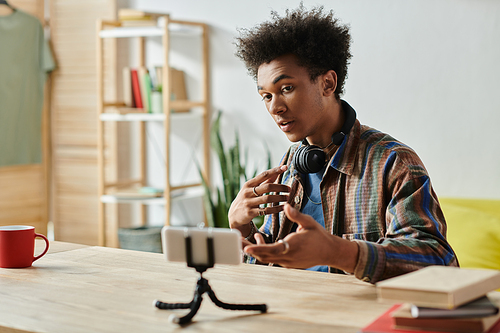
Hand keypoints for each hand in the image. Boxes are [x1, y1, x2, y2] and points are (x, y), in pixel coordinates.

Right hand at [228, 165, 289, 231]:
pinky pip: (266, 210)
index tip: (285, 167)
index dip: (275, 170)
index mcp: (248, 184)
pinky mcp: (250, 213)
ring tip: (287, 198)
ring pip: (268, 199)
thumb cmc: (246, 199)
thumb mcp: (251, 189)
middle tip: (289, 189)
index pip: (263, 175)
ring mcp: (248, 202)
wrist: (235, 215)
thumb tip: (276, 173)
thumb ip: (264, 182)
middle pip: (267, 187)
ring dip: (279, 198)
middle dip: (280, 187)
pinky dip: (276, 209)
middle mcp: (247, 192)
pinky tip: (282, 207)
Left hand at [243, 204, 358, 272]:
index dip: (258, 247)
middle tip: (237, 242)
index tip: (247, 246)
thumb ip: (296, 215)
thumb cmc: (319, 236)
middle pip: (264, 255)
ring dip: (256, 249)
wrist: (329, 252)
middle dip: (249, 249)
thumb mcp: (309, 223)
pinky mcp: (288, 263)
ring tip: (245, 241)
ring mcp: (287, 262)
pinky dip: (264, 250)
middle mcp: (288, 256)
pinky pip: (272, 258)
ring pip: (266, 258)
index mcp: (293, 245)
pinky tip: (261, 239)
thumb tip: (286, 205)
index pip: (272, 249)